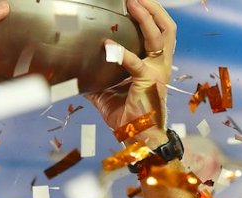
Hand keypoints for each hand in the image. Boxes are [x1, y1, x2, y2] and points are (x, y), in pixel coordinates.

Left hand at [86, 0, 174, 143]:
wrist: (140, 139)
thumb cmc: (128, 116)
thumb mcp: (107, 93)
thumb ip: (95, 78)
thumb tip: (74, 71)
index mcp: (155, 63)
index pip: (158, 32)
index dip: (150, 15)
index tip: (134, 2)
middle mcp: (161, 64)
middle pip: (167, 27)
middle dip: (153, 8)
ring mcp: (158, 71)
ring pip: (161, 35)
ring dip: (147, 17)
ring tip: (133, 3)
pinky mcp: (149, 81)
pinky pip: (135, 62)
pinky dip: (121, 53)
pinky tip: (107, 45)